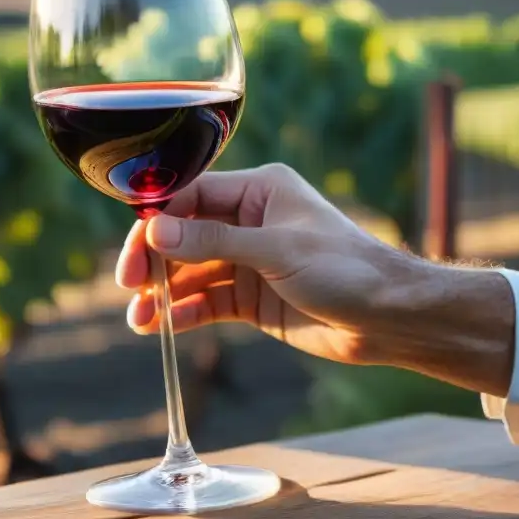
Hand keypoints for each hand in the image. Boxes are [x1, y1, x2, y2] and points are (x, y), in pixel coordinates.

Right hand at [116, 163, 430, 365]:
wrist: (387, 318)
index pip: (192, 197)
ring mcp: (250, 261)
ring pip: (193, 272)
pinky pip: (209, 301)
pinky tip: (164, 327)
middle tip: (131, 286)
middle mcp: (250, 221)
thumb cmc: (345, 269)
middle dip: (156, 260)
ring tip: (139, 319)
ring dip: (165, 293)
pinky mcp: (253, 298)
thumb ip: (215, 242)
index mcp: (260, 191)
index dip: (158, 221)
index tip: (133, 248)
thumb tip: (156, 232)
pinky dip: (186, 313)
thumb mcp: (277, 250)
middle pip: (185, 236)